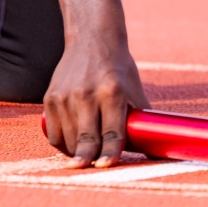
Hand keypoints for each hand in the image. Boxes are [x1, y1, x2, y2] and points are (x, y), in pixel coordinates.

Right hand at [42, 31, 149, 167]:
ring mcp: (66, 96)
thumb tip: (156, 147)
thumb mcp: (135, 88)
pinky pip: (54, 133)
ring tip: (85, 156)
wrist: (92, 37)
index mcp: (113, 92)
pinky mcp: (51, 97)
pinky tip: (72, 147)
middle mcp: (87, 94)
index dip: (110, 153)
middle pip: (87, 139)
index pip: (112, 132)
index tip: (107, 166)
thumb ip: (142, 117)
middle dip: (89, 159)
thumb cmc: (118, 67)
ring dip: (77, 154)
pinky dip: (62, 146)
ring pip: (69, 139)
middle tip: (90, 169)